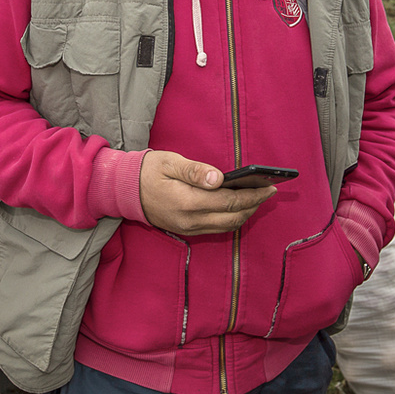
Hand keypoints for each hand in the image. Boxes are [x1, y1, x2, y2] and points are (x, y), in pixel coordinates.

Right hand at [139, 151, 274, 235]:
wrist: (124, 191)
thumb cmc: (148, 171)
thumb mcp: (170, 162)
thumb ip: (195, 171)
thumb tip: (218, 178)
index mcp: (187, 201)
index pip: (229, 202)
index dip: (252, 195)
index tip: (269, 187)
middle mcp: (190, 220)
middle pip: (233, 217)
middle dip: (254, 205)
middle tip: (269, 192)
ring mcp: (188, 229)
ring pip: (227, 227)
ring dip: (245, 214)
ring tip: (258, 199)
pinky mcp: (186, 231)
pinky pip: (216, 229)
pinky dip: (232, 220)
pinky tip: (239, 207)